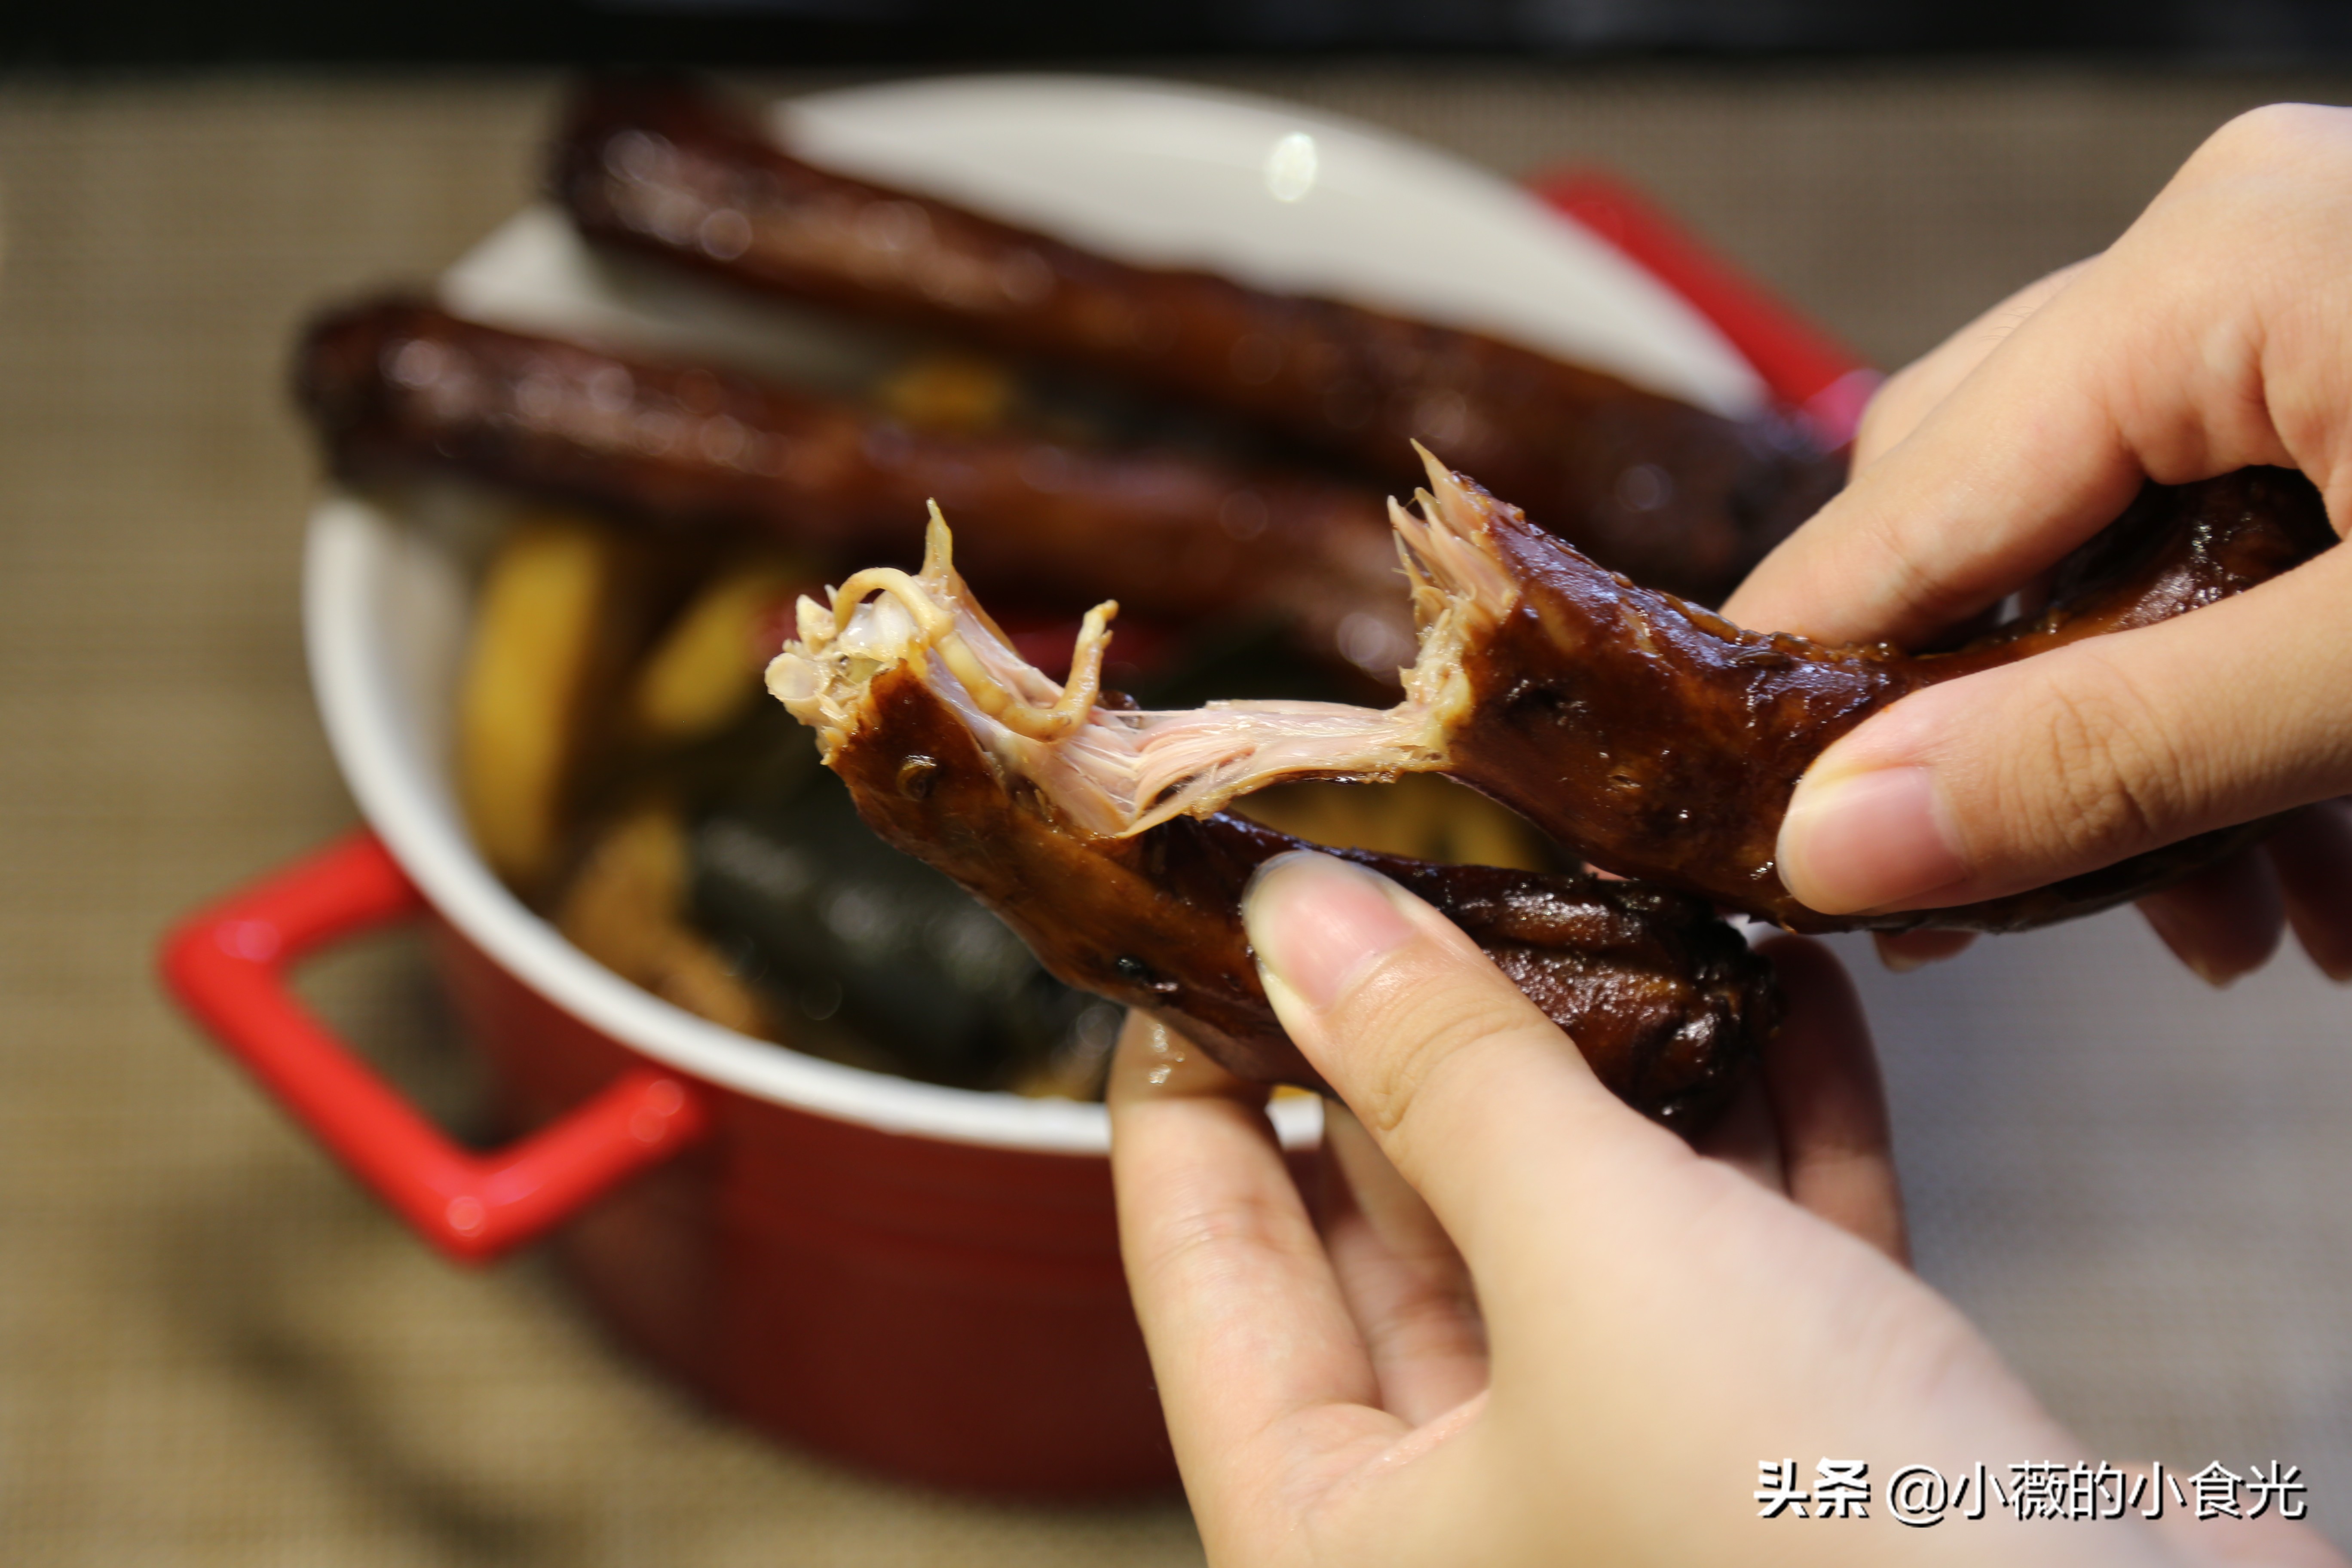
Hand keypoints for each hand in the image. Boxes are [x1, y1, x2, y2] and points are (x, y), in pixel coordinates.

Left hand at [1109, 852, 2339, 1563]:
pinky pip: (1746, 1268)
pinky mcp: (1804, 1459)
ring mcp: (1642, 1491)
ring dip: (1625, 1068)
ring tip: (1617, 890)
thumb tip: (1301, 917)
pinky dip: (1767, 1135)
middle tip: (1429, 866)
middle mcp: (1476, 1533)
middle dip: (1432, 1046)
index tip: (1203, 925)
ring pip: (1585, 1238)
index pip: (1208, 1266)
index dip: (1193, 1082)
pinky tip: (1784, 990)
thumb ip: (1443, 1080)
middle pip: (1398, 1237)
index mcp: (1341, 1542)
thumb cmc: (1810, 1532)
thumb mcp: (1589, 1265)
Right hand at [1723, 103, 2351, 982]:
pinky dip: (2245, 695)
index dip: (1811, 693)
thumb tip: (1837, 841)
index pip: (1905, 509)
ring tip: (2230, 926)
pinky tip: (2320, 845)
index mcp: (2214, 271)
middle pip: (1986, 529)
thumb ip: (2116, 753)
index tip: (1747, 849)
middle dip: (2003, 746)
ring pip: (2108, 554)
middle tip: (1998, 920)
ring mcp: (2299, 301)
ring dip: (2146, 756)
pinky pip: (2220, 535)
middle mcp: (2227, 255)